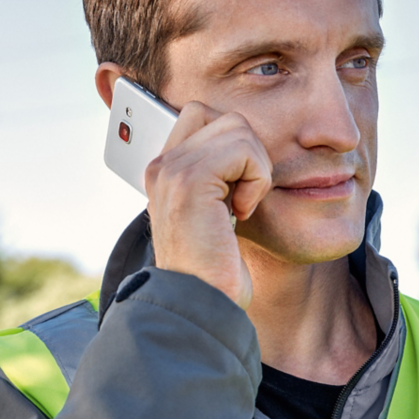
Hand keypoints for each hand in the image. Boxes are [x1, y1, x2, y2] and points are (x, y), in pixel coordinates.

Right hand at [145, 102, 272, 308]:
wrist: (200, 303)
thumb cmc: (215, 269)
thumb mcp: (214, 214)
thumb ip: (218, 177)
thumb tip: (247, 145)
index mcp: (164, 171)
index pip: (202, 115)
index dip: (234, 145)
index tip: (234, 190)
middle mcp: (161, 165)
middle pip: (224, 117)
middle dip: (249, 153)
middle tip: (242, 197)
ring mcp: (172, 170)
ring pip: (238, 128)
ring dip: (256, 168)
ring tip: (241, 206)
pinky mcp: (190, 180)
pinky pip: (244, 150)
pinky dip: (257, 180)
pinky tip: (241, 212)